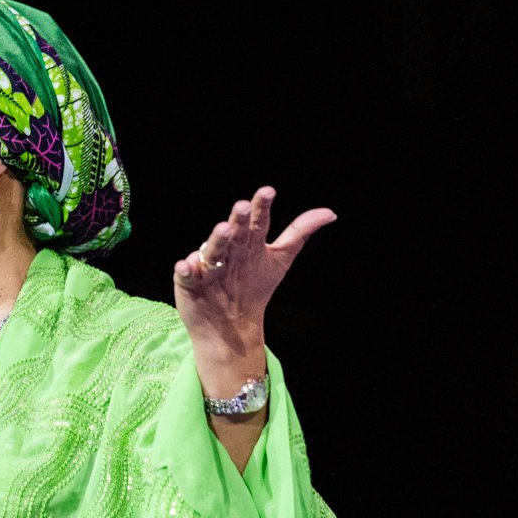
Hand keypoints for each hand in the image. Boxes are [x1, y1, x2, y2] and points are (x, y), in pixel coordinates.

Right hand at [173, 186, 334, 367]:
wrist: (233, 324)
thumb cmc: (254, 286)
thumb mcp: (281, 258)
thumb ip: (299, 232)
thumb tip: (331, 213)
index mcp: (248, 242)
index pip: (256, 221)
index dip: (261, 207)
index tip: (268, 192)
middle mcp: (228, 250)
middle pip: (235, 233)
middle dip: (238, 220)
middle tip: (243, 206)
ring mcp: (207, 265)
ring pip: (213, 250)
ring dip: (217, 240)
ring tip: (223, 230)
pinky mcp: (189, 282)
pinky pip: (186, 275)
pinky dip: (186, 270)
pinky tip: (187, 265)